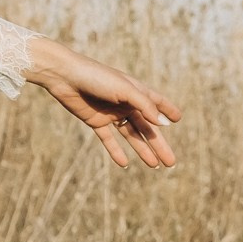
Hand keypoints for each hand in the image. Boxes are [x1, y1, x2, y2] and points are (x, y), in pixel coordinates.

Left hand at [25, 37, 181, 169]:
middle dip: (159, 144)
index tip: (178, 118)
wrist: (64, 76)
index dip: (167, 109)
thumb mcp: (124, 88)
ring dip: (142, 150)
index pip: (155, 101)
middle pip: (146, 127)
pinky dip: (116, 151)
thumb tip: (163, 123)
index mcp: (134, 90)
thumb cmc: (96, 76)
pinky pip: (109, 139)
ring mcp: (110, 113)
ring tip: (155, 166)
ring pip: (131, 135)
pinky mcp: (95, 121)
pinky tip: (124, 164)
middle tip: (171, 162)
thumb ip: (144, 104)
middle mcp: (125, 102)